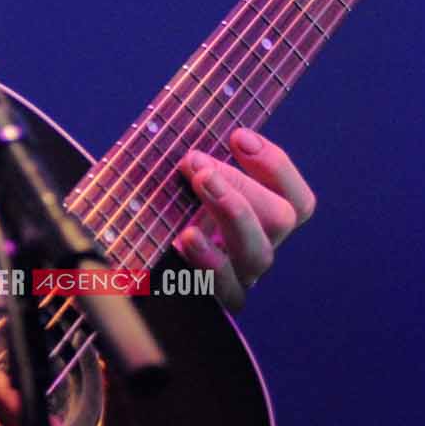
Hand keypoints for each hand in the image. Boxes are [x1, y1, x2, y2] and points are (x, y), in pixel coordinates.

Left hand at [174, 127, 315, 309]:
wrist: (127, 269)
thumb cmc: (158, 212)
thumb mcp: (180, 183)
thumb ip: (196, 158)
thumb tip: (187, 123)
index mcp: (261, 222)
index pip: (297, 200)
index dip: (274, 165)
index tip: (237, 136)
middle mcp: (257, 251)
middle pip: (280, 219)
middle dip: (240, 182)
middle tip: (196, 161)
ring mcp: (239, 280)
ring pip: (259, 253)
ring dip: (232, 211)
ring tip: (200, 183)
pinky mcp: (213, 302)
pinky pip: (224, 289)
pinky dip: (207, 260)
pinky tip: (184, 237)